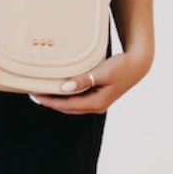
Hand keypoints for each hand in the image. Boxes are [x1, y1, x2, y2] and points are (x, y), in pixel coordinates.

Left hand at [27, 49, 151, 114]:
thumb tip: (65, 87)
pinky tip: (60, 90)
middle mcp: (97, 106)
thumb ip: (84, 80)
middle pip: (68, 108)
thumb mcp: (103, 72)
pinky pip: (78, 100)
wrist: (138, 65)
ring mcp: (98, 103)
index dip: (50, 101)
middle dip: (51, 103)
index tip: (36, 95)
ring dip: (58, 101)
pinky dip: (67, 97)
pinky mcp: (99, 97)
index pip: (67, 105)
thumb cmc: (122, 66)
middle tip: (34, 94)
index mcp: (97, 103)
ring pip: (73, 105)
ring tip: (43, 93)